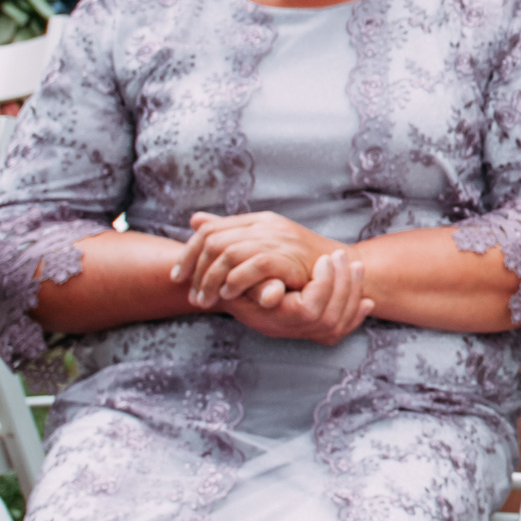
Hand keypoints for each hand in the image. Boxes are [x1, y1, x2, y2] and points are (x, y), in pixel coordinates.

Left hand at [173, 210, 335, 308]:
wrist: (342, 267)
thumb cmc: (303, 261)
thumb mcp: (264, 244)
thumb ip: (231, 234)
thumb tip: (195, 219)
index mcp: (258, 220)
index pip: (209, 229)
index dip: (188, 253)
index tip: (179, 276)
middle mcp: (266, 224)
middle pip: (213, 241)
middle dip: (195, 270)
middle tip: (191, 295)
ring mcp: (278, 238)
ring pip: (228, 253)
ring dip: (210, 280)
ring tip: (206, 301)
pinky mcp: (289, 255)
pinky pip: (253, 265)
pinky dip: (236, 281)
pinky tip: (228, 295)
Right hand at [220, 248, 373, 346]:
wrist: (233, 297)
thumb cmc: (233, 285)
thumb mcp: (239, 283)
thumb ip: (256, 285)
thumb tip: (274, 293)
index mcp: (276, 319)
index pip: (310, 310)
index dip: (323, 284)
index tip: (324, 259)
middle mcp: (292, 331)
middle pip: (330, 318)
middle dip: (343, 284)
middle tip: (342, 256)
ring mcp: (306, 334)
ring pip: (339, 324)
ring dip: (352, 294)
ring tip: (355, 267)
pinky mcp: (320, 334)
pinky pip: (344, 331)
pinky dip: (357, 316)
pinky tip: (367, 302)